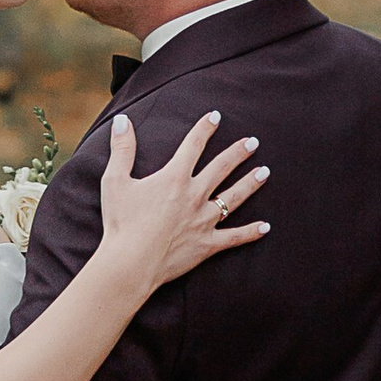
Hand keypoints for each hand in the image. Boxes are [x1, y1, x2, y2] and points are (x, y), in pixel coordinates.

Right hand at [94, 106, 270, 297]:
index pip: (193, 145)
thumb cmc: (121, 222)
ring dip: (250, 183)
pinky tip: (265, 227)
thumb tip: (122, 120)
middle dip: (238, 152)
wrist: (130, 263)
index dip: (205, 129)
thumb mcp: (115, 180)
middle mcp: (194, 196)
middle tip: (253, 142)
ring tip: (264, 172)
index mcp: (174, 178)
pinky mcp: (207, 245)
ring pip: (233, 198)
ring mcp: (204, 221)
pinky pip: (234, 237)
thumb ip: (122, 148)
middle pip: (222, 168)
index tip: (216, 116)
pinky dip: (251, 232)